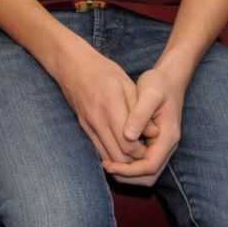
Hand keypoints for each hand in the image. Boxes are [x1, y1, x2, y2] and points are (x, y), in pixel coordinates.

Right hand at [51, 39, 145, 166]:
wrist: (73, 66)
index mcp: (111, 106)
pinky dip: (113, 154)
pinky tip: (123, 147)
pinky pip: (99, 150)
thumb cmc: (104, 72)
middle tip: (147, 152)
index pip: (128, 143)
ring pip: (108, 157)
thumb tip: (155, 133)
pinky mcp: (84, 127)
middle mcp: (97, 119)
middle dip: (135, 160)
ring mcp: (88, 125)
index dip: (143, 151)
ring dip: (124, 160)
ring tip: (137, 151)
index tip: (152, 146)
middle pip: (118, 156)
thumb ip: (140, 111)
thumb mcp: (128, 85)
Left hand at [103, 63, 186, 185]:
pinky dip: (128, 164)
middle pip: (149, 175)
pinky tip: (111, 154)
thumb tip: (128, 136)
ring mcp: (161, 145)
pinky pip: (142, 162)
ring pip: (146, 172)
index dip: (130, 170)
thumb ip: (140, 115)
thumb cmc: (159, 84)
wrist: (169, 80)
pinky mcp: (153, 143)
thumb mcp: (150, 94)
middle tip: (106, 166)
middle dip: (127, 176)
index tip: (110, 165)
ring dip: (127, 172)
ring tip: (106, 162)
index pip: (151, 166)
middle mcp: (166, 145)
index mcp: (168, 136)